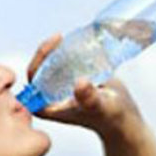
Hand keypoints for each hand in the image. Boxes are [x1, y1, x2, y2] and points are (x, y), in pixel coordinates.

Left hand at [26, 34, 142, 135]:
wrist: (122, 118)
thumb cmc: (109, 117)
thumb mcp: (99, 106)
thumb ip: (89, 98)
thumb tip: (80, 83)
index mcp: (44, 107)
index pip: (33, 78)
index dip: (39, 59)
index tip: (54, 44)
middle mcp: (47, 98)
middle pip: (39, 68)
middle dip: (47, 51)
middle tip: (59, 37)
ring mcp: (57, 89)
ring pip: (50, 64)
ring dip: (57, 50)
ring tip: (66, 38)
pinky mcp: (68, 82)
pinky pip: (62, 64)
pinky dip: (67, 53)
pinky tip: (75, 42)